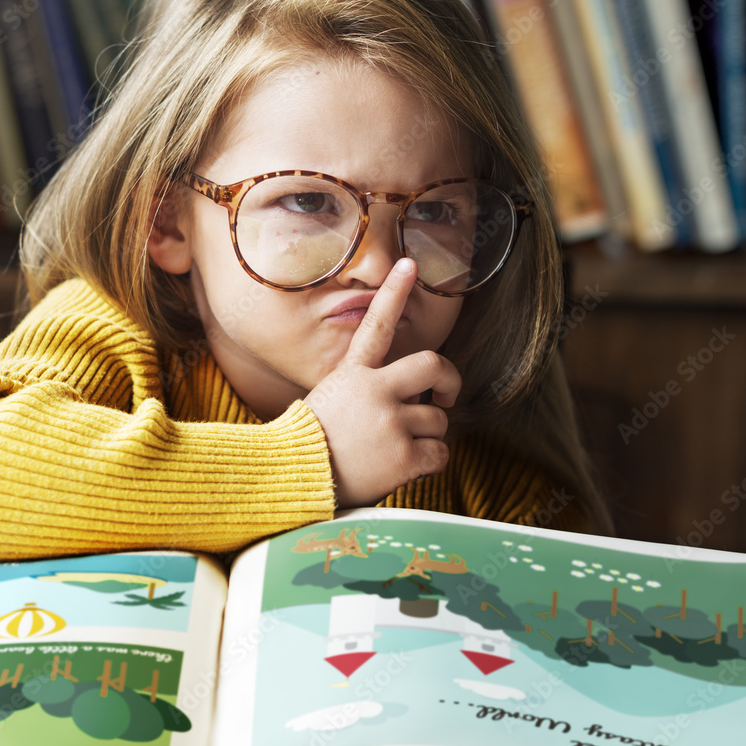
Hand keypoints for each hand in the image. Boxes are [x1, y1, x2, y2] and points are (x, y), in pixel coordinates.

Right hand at [304, 258, 461, 507]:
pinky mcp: (403, 457)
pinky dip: (432, 462)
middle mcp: (375, 392)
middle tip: (446, 395)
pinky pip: (441, 453)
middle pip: (432, 365)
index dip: (394, 292)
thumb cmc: (310, 444)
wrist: (296, 481)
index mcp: (352, 375)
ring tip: (400, 448)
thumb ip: (361, 388)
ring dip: (429, 435)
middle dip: (449, 379)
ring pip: (437, 419)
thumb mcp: (327, 400)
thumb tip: (402, 392)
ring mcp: (392, 423)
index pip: (376, 325)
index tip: (409, 264)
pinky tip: (409, 466)